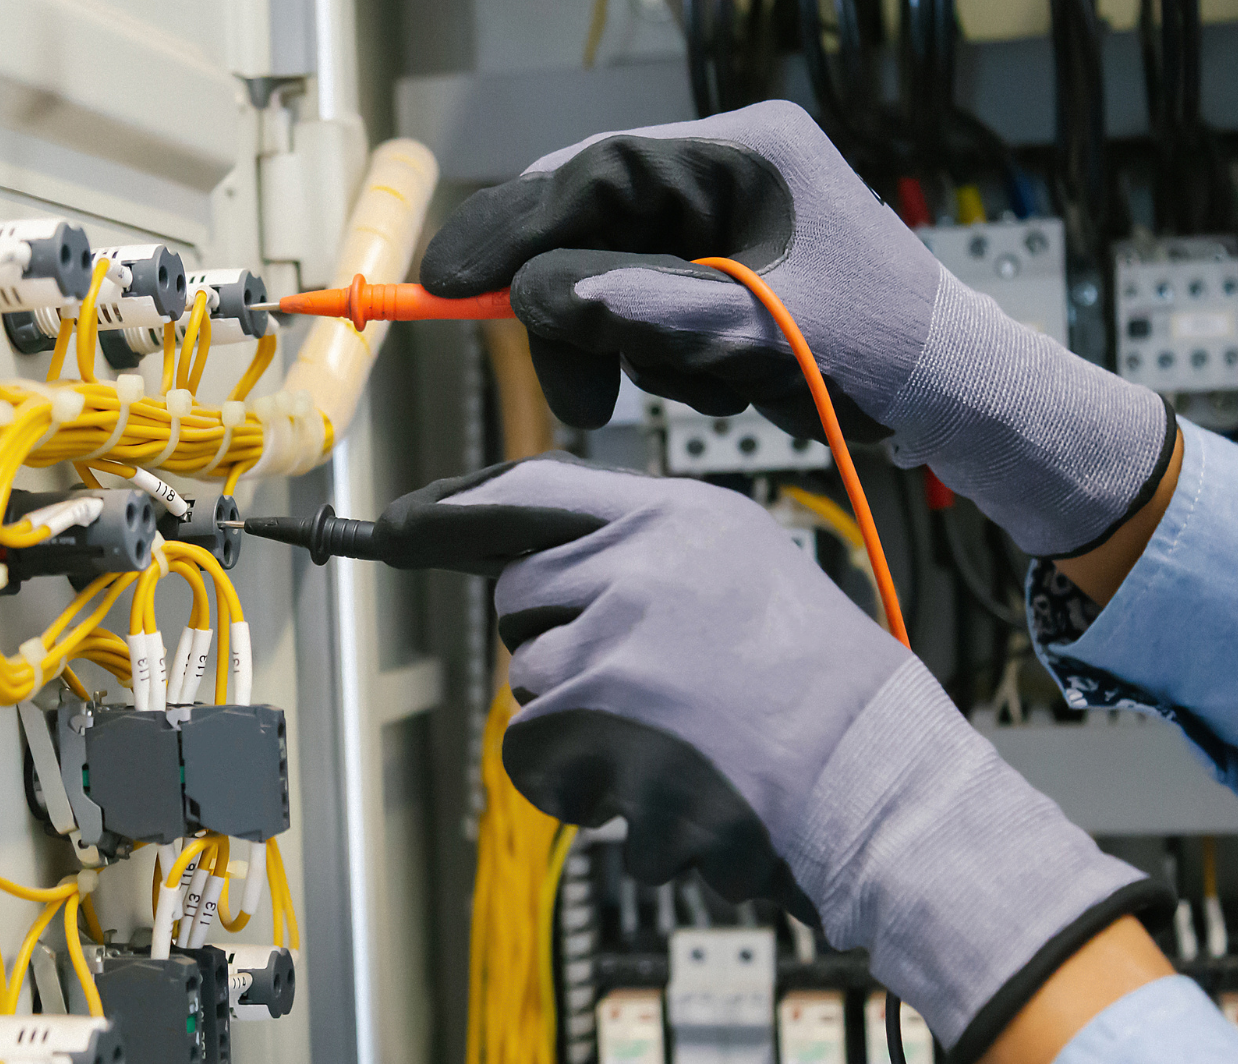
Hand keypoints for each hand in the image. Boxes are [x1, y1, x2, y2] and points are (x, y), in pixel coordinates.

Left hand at [379, 454, 1166, 1059]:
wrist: (873, 783)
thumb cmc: (816, 686)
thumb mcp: (739, 567)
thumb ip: (640, 548)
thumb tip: (527, 558)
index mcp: (677, 517)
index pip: (534, 491)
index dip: (459, 512)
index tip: (403, 524)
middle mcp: (637, 568)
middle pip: (518, 603)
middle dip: (558, 649)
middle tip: (646, 684)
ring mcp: (614, 649)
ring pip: (524, 688)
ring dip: (576, 727)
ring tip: (671, 736)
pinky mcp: (597, 734)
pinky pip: (532, 759)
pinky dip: (575, 785)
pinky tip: (651, 781)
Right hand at [419, 101, 1172, 557]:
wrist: (955, 396)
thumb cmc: (883, 352)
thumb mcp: (758, 330)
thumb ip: (643, 307)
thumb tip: (536, 295)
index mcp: (743, 151)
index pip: (594, 171)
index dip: (512, 224)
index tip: (446, 279)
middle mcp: (723, 171)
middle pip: (589, 222)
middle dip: (574, 313)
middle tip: (578, 400)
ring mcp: (718, 219)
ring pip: (607, 272)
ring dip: (629, 347)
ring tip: (707, 390)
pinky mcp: (717, 269)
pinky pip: (642, 305)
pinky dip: (658, 356)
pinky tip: (722, 382)